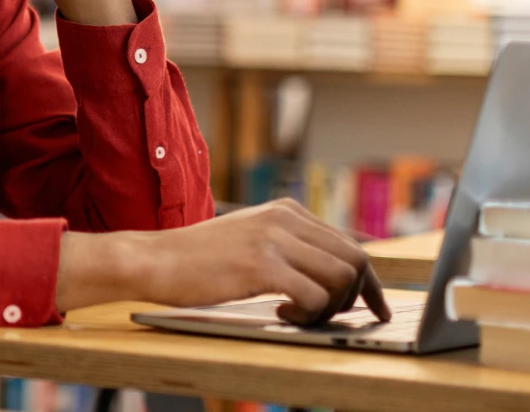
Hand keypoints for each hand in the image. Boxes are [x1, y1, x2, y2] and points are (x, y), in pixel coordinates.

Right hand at [55, 199, 390, 325]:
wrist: (154, 259)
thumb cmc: (198, 258)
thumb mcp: (250, 238)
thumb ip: (289, 246)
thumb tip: (335, 275)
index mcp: (286, 210)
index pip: (350, 245)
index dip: (369, 283)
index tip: (375, 308)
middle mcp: (285, 218)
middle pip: (355, 261)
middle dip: (357, 299)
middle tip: (335, 319)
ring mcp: (273, 239)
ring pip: (341, 279)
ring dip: (330, 309)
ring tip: (298, 316)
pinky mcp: (260, 265)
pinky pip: (313, 297)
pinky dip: (307, 316)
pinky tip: (280, 314)